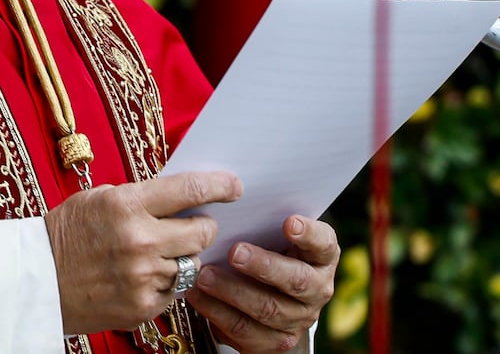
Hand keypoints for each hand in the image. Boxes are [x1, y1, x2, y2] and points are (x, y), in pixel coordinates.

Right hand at [44, 171, 241, 334]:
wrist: (39, 278)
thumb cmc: (68, 231)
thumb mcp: (101, 198)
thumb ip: (141, 196)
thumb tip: (181, 196)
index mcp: (127, 205)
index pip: (189, 190)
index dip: (219, 186)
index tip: (233, 185)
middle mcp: (140, 240)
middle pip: (202, 231)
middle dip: (203, 225)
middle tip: (192, 223)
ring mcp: (144, 277)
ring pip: (191, 262)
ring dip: (181, 255)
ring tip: (155, 251)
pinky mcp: (144, 305)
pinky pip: (175, 290)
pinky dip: (166, 281)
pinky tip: (142, 274)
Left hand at [187, 214, 339, 352]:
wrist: (274, 294)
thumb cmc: (267, 245)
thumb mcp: (271, 228)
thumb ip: (262, 213)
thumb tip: (225, 183)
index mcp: (321, 255)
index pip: (324, 243)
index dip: (309, 234)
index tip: (289, 222)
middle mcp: (317, 288)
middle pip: (296, 280)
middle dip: (264, 266)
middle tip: (235, 252)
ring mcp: (298, 318)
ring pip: (268, 309)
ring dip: (233, 292)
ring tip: (205, 275)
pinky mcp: (275, 342)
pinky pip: (246, 332)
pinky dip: (218, 313)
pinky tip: (198, 296)